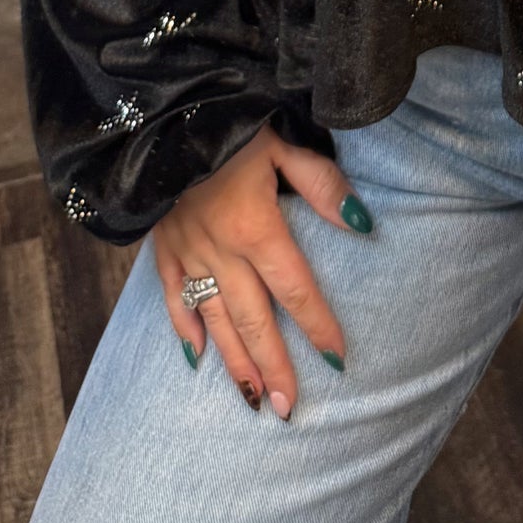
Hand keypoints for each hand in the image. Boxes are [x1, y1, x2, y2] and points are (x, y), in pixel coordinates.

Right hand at [153, 125, 370, 417]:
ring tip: (252, 400)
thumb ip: (321, 184)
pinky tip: (196, 357)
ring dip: (234, 362)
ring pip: (215, 319)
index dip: (318, 325)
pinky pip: (172, 298)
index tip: (338, 359)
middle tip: (289, 408)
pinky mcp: (161, 248)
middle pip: (253, 318)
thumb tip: (361, 222)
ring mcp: (187, 253)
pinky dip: (185, 328)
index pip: (295, 288)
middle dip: (273, 365)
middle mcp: (221, 249)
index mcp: (255, 226)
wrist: (161, 113)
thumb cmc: (230, 122)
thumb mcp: (281, 143)